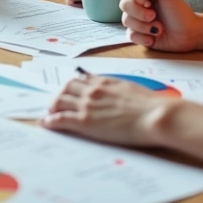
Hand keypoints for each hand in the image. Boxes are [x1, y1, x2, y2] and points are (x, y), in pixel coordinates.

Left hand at [40, 75, 176, 146]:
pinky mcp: (85, 121)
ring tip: (50, 114)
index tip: (69, 91)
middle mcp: (93, 90)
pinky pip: (61, 118)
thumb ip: (121, 90)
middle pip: (67, 87)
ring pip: (60, 101)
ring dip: (53, 107)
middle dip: (60, 95)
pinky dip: (51, 120)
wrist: (155, 115)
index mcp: (106, 81)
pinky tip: (47, 123)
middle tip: (56, 104)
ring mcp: (88, 105)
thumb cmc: (152, 106)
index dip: (73, 86)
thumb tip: (121, 95)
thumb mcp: (133, 90)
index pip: (82, 79)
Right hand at [121, 0, 202, 51]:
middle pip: (124, 4)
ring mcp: (137, 20)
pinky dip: (142, 38)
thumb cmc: (179, 11)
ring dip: (144, 26)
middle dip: (140, 13)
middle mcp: (138, 5)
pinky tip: (153, 38)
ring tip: (158, 29)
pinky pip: (130, 35)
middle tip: (154, 16)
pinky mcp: (138, 35)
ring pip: (126, 21)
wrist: (189, 34)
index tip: (150, 1)